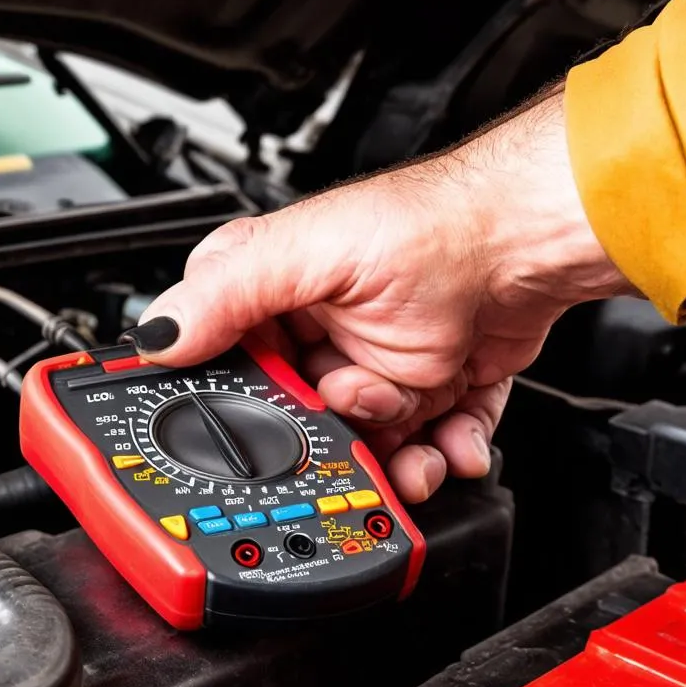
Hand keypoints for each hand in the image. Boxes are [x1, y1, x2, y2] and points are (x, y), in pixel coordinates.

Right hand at [125, 88, 632, 502]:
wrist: (529, 244)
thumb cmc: (433, 228)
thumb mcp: (312, 253)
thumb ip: (229, 293)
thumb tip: (156, 333)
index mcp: (275, 297)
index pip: (230, 370)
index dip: (250, 410)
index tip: (274, 427)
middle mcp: (322, 334)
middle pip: (301, 424)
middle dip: (335, 440)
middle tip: (362, 422)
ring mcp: (375, 364)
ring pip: (364, 444)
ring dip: (393, 459)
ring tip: (415, 439)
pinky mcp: (428, 387)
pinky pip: (424, 444)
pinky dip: (442, 453)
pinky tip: (451, 440)